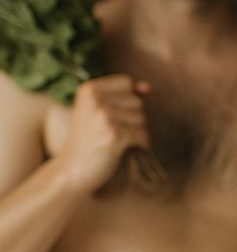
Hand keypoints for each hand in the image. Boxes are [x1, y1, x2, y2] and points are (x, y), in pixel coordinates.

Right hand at [53, 75, 150, 192]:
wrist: (72, 169)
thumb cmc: (89, 140)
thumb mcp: (99, 111)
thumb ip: (123, 96)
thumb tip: (148, 87)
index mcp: (88, 89)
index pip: (126, 82)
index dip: (128, 99)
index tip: (114, 114)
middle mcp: (95, 99)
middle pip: (137, 102)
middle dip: (133, 119)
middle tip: (112, 132)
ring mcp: (104, 117)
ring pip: (142, 119)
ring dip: (136, 132)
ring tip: (116, 141)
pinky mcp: (114, 135)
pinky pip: (143, 135)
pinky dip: (139, 144)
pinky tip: (123, 150)